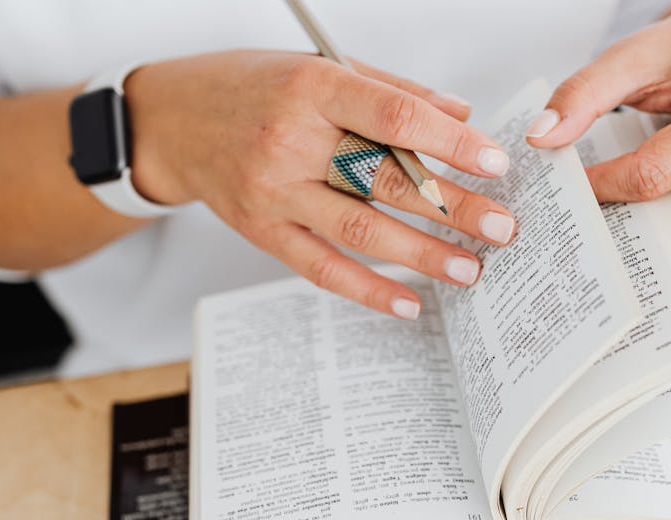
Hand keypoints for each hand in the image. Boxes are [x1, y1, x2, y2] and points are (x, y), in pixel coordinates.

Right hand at [127, 51, 518, 317]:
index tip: (494, 163)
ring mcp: (273, 192)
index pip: (394, 116)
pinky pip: (321, 268)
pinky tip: (408, 302)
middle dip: (452, 207)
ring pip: (359, 231)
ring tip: (469, 267)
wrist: (169, 120)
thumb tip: (459, 115)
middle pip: (386, 180)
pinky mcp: (261, 231)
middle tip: (501, 227)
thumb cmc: (249, 86)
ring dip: (421, 254)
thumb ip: (390, 89)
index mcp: (311, 88)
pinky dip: (367, 290)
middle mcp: (290, 140)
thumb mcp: (316, 66)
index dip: (450, 143)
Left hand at [526, 0, 670, 256]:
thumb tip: (541, 138)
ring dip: (668, 252)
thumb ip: (584, 93)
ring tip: (624, 240)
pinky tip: (651, 223)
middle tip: (602, 246)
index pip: (655, 175)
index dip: (604, 187)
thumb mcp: (634, 55)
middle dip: (652, 250)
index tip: (573, 187)